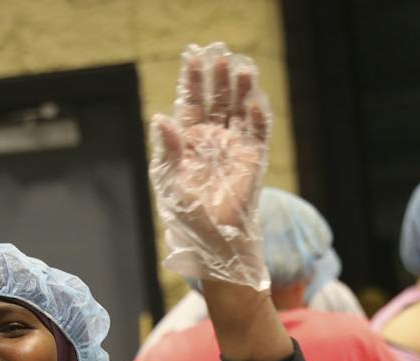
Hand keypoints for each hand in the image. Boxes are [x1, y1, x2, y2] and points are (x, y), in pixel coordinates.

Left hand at [148, 43, 271, 290]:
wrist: (215, 246)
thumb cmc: (188, 219)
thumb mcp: (170, 185)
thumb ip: (168, 151)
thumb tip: (160, 118)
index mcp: (189, 142)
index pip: (191, 104)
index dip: (192, 80)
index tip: (192, 56)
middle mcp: (213, 140)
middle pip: (217, 100)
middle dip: (218, 78)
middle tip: (220, 55)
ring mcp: (235, 148)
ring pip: (239, 110)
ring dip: (241, 90)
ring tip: (243, 68)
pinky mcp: (254, 160)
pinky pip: (258, 133)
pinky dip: (258, 117)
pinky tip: (254, 101)